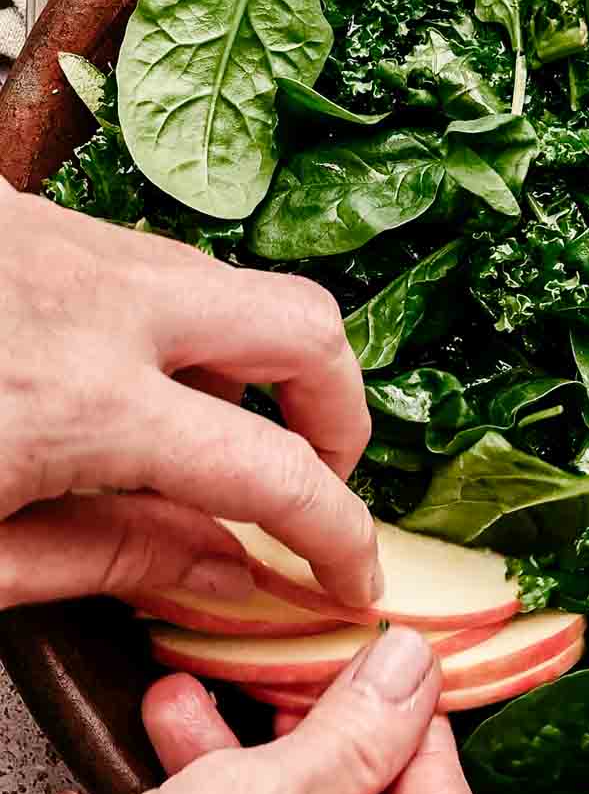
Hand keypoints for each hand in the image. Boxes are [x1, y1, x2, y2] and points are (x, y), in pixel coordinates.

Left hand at [0, 178, 379, 609]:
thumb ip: (107, 560)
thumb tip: (224, 571)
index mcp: (83, 405)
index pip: (275, 474)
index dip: (340, 538)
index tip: (352, 579)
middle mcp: (99, 300)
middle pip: (305, 327)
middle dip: (338, 411)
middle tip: (313, 478)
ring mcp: (68, 241)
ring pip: (229, 285)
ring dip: (249, 364)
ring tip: (196, 444)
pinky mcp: (31, 214)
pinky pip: (149, 263)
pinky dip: (172, 327)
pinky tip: (119, 386)